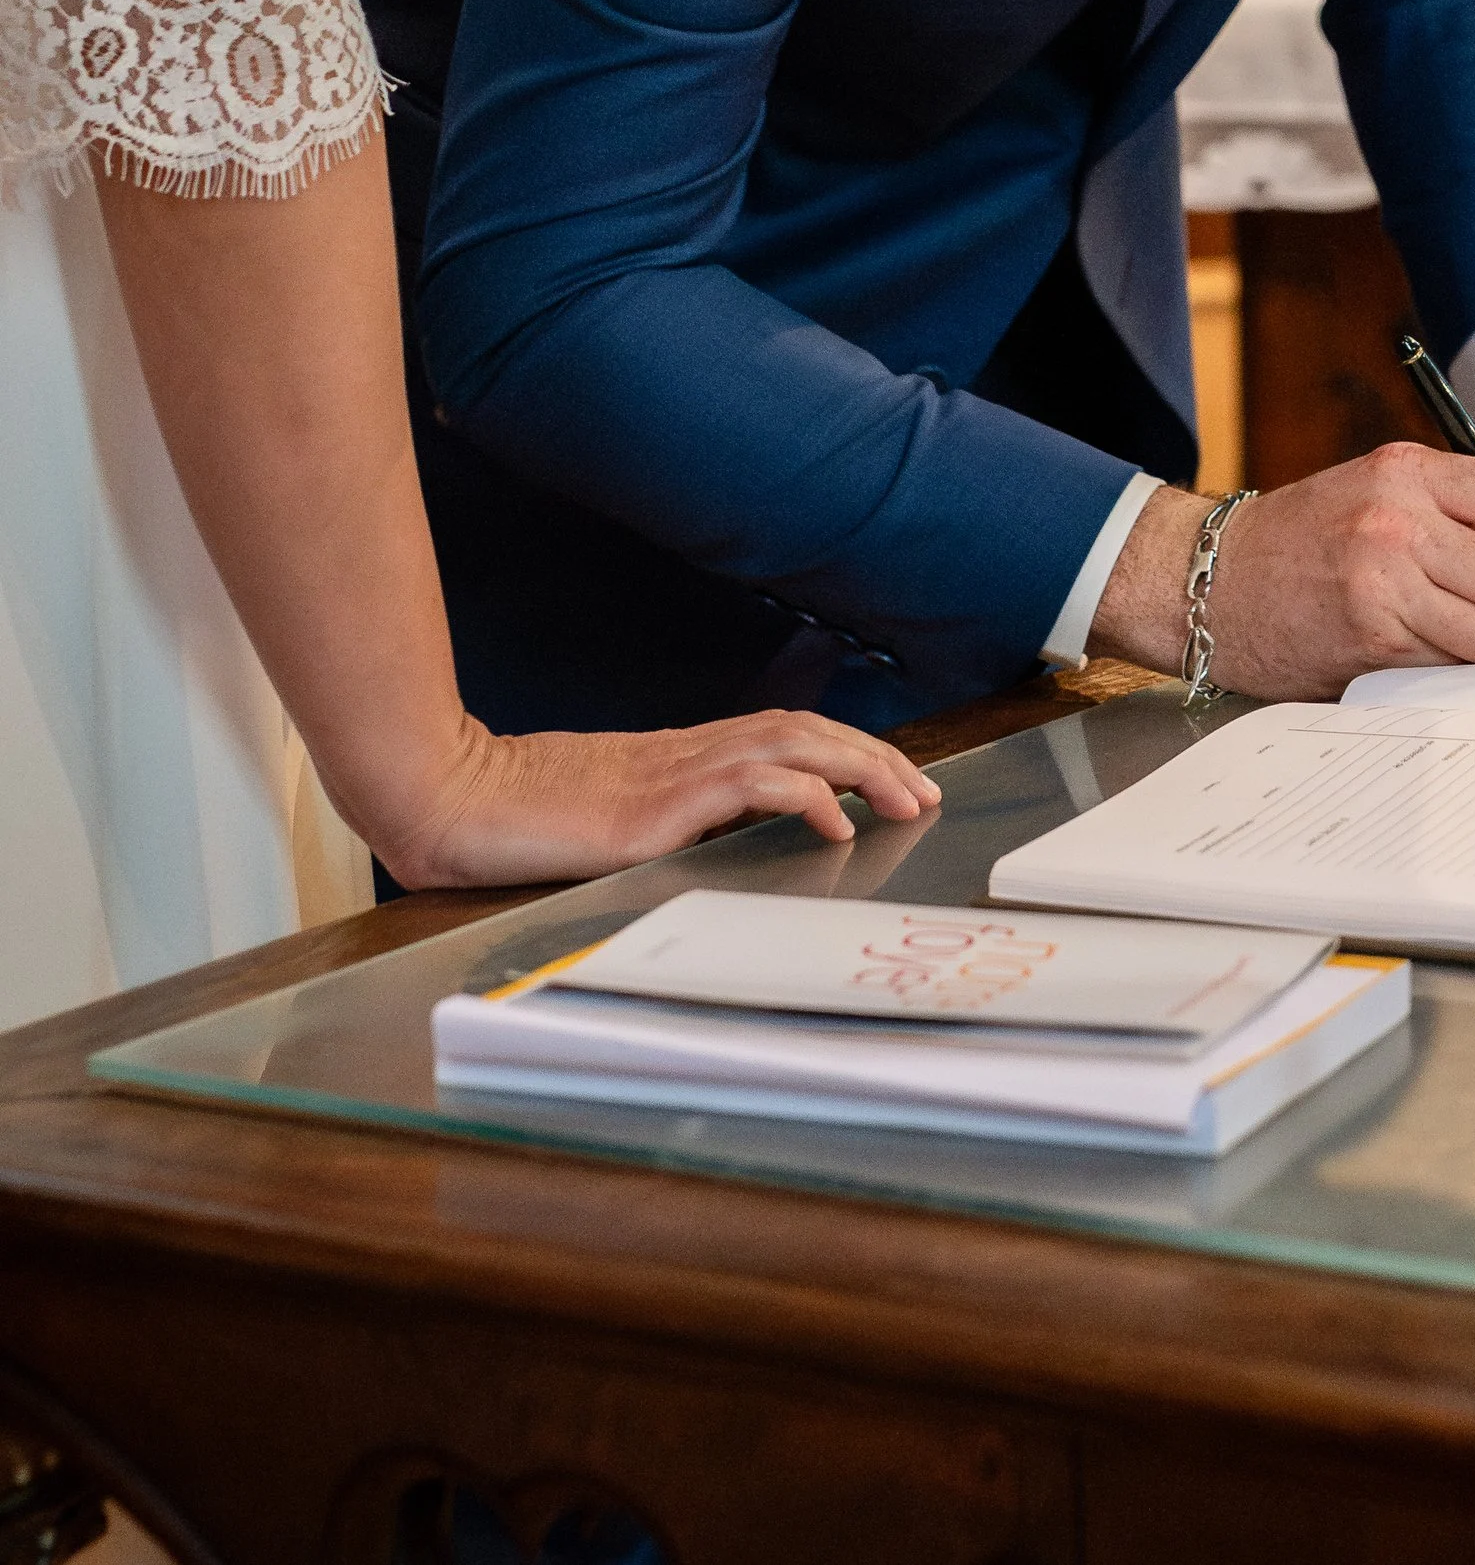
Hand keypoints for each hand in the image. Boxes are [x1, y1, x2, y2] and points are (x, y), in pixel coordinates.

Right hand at [378, 712, 941, 890]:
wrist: (447, 798)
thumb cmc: (508, 817)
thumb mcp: (601, 823)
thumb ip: (654, 825)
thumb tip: (703, 845)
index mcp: (674, 758)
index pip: (781, 736)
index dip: (843, 750)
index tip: (891, 778)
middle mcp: (683, 754)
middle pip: (803, 732)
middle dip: (875, 757)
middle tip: (925, 790)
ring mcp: (670, 774)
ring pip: (792, 747)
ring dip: (861, 768)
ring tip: (907, 799)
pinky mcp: (655, 805)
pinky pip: (749, 785)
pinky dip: (804, 794)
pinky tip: (835, 820)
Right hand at [1091, 447, 1474, 700]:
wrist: (1210, 581)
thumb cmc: (1304, 539)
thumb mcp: (1378, 489)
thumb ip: (1456, 512)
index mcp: (1411, 471)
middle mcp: (1401, 520)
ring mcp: (1385, 582)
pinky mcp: (1371, 640)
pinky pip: (1455, 668)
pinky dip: (1473, 675)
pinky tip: (1461, 666)